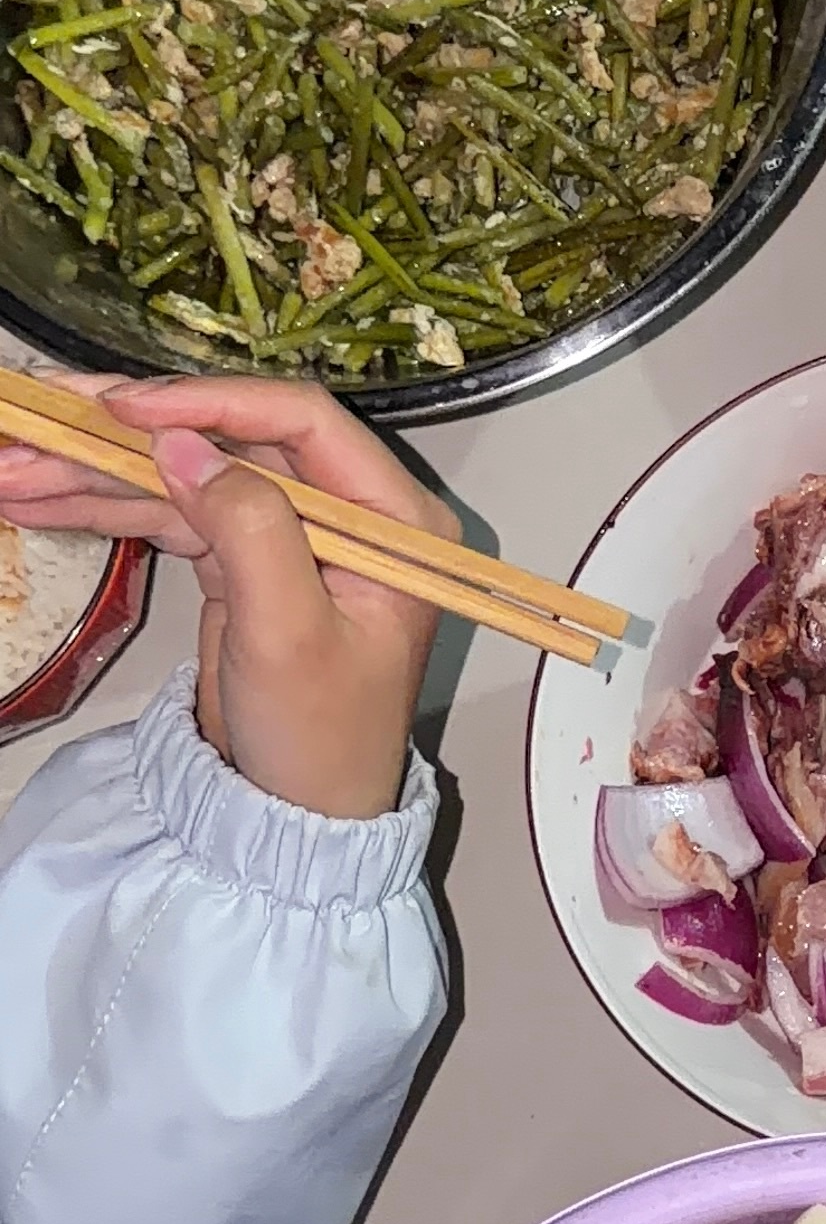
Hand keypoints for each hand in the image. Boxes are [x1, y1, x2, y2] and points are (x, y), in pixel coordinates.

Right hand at [0, 378, 455, 818]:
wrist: (299, 819)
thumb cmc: (320, 738)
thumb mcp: (287, 636)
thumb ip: (247, 529)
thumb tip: (184, 446)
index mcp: (390, 517)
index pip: (299, 423)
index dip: (209, 404)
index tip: (124, 408)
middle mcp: (343, 510)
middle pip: (227, 439)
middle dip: (125, 436)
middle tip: (38, 417)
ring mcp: (284, 531)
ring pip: (182, 477)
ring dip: (93, 472)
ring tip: (10, 467)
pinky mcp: (237, 559)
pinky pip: (166, 517)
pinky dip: (102, 508)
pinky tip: (34, 496)